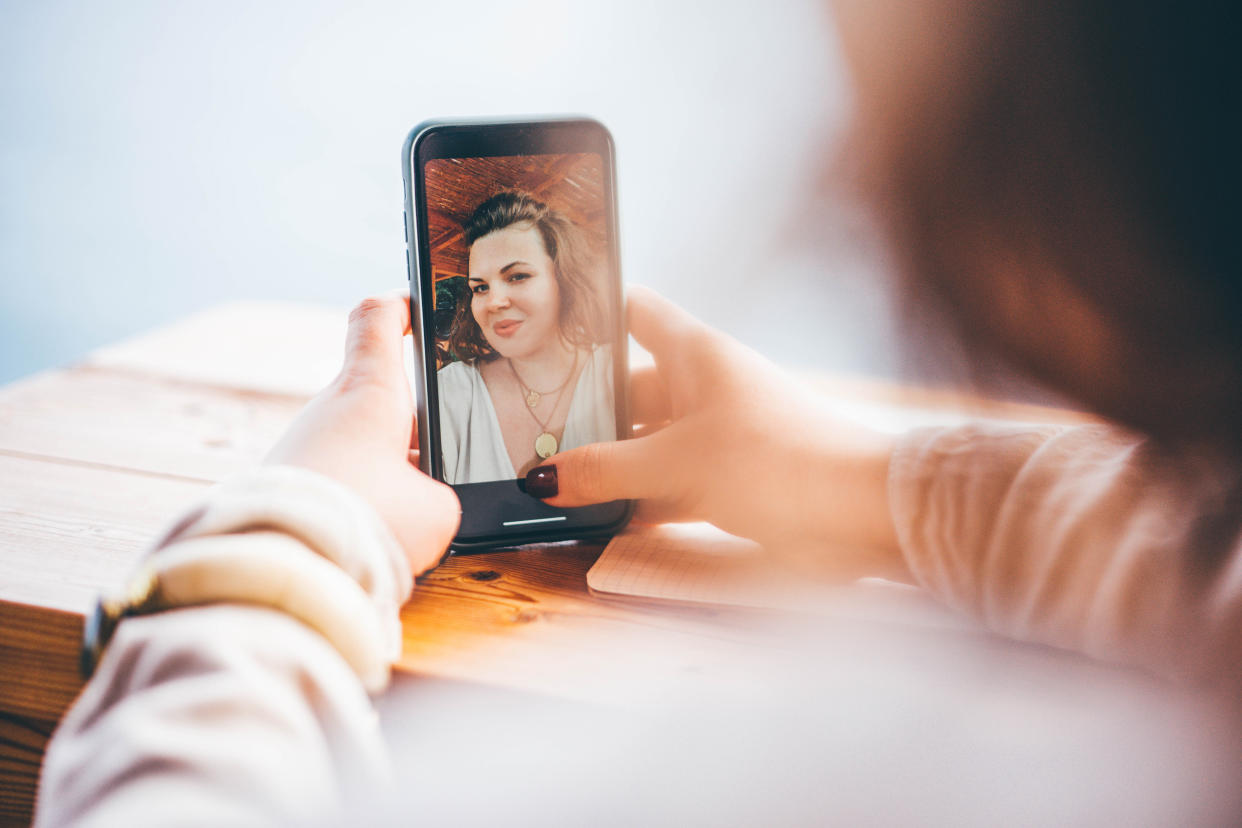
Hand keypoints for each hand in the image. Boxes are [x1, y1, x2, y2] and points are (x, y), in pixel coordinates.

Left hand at [266, 291, 459, 574]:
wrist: (281, 568)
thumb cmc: (366, 522)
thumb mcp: (436, 512)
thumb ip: (441, 497)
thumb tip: (424, 505)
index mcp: (370, 390)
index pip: (379, 318)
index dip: (404, 306)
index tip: (420, 307)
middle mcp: (329, 407)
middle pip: (378, 392)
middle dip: (414, 420)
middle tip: (446, 449)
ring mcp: (304, 444)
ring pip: (360, 440)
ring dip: (389, 465)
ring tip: (413, 508)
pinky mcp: (287, 482)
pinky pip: (338, 476)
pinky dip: (362, 494)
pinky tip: (377, 529)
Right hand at [528, 287, 905, 579]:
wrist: (863, 515)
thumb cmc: (777, 461)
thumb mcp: (678, 464)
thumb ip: (607, 471)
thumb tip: (543, 479)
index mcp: (695, 355)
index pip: (635, 312)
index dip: (592, 314)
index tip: (544, 331)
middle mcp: (705, 388)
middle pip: (629, 390)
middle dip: (584, 414)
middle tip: (527, 434)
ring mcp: (718, 436)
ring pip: (647, 443)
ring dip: (609, 466)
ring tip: (552, 485)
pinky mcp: (731, 481)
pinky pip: (671, 485)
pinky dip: (640, 501)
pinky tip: (603, 522)